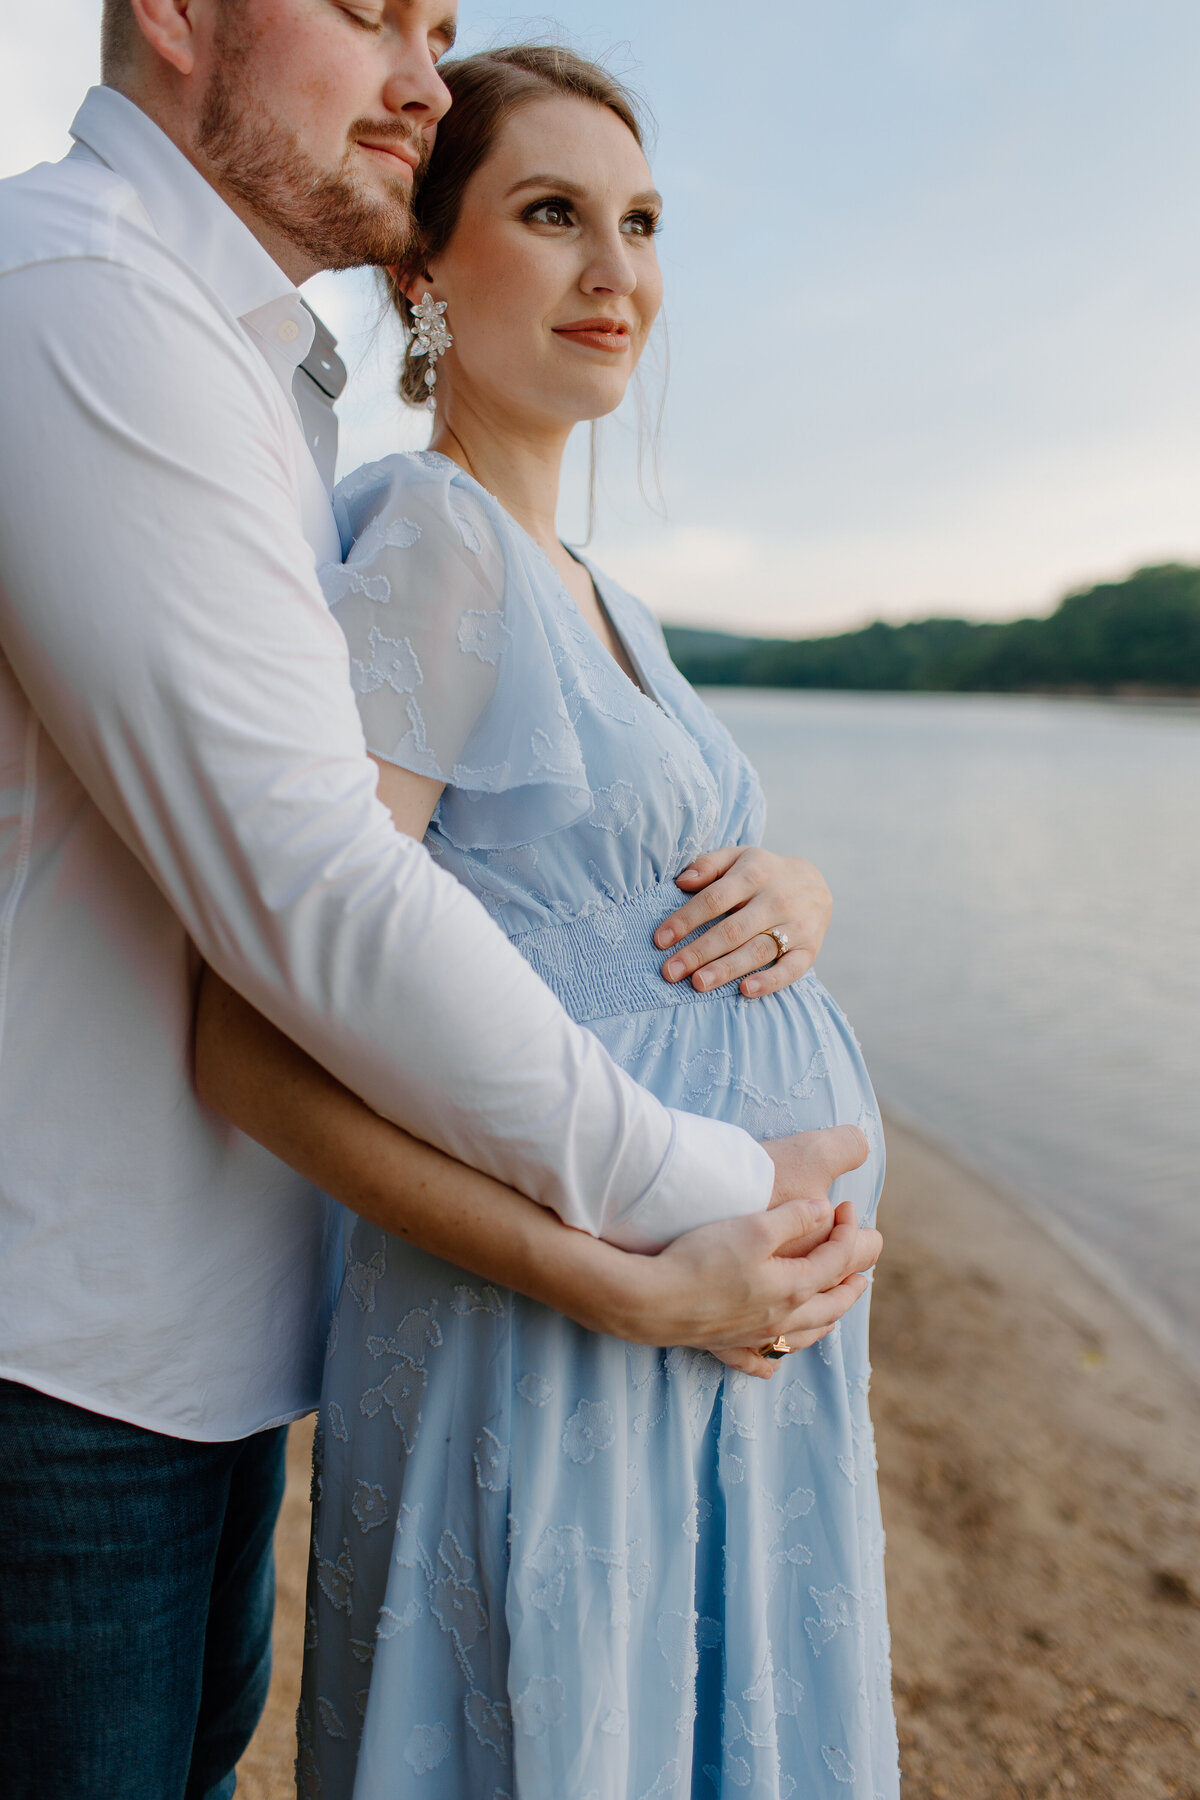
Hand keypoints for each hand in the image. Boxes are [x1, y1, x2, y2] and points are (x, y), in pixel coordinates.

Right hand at [618, 1122, 879, 1377]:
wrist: (652, 1300)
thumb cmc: (702, 1259)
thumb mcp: (753, 1227)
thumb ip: (793, 1217)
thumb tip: (823, 1209)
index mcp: (796, 1288)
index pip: (838, 1260)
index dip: (849, 1230)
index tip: (847, 1206)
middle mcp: (783, 1319)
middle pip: (832, 1304)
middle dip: (852, 1282)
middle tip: (863, 1266)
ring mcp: (755, 1337)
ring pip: (806, 1335)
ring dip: (828, 1319)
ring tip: (836, 1307)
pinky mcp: (728, 1346)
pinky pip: (761, 1360)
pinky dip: (775, 1358)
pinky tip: (775, 1362)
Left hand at [653, 845, 831, 997]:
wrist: (816, 884)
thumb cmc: (763, 873)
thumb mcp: (738, 857)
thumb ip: (708, 864)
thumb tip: (681, 881)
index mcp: (753, 874)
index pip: (714, 899)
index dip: (686, 919)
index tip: (660, 940)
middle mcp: (775, 900)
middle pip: (732, 929)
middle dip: (699, 952)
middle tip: (670, 971)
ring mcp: (795, 926)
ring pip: (757, 950)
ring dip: (726, 969)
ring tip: (698, 983)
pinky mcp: (809, 949)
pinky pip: (791, 969)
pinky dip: (770, 981)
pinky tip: (746, 990)